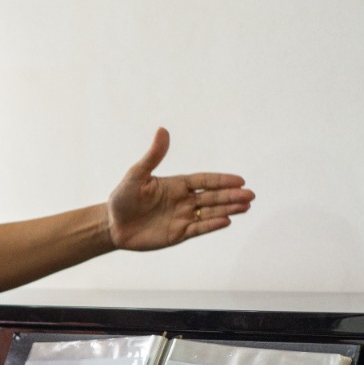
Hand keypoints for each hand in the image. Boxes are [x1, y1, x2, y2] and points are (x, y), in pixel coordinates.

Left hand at [105, 128, 253, 251]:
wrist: (112, 225)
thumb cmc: (122, 198)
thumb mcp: (136, 175)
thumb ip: (153, 156)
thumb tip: (162, 130)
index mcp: (176, 184)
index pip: (204, 181)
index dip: (221, 180)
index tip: (240, 180)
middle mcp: (183, 200)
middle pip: (212, 197)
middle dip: (231, 196)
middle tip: (250, 195)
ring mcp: (182, 217)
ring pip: (210, 213)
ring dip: (228, 209)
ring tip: (245, 206)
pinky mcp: (178, 234)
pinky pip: (198, 228)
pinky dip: (211, 225)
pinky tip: (226, 221)